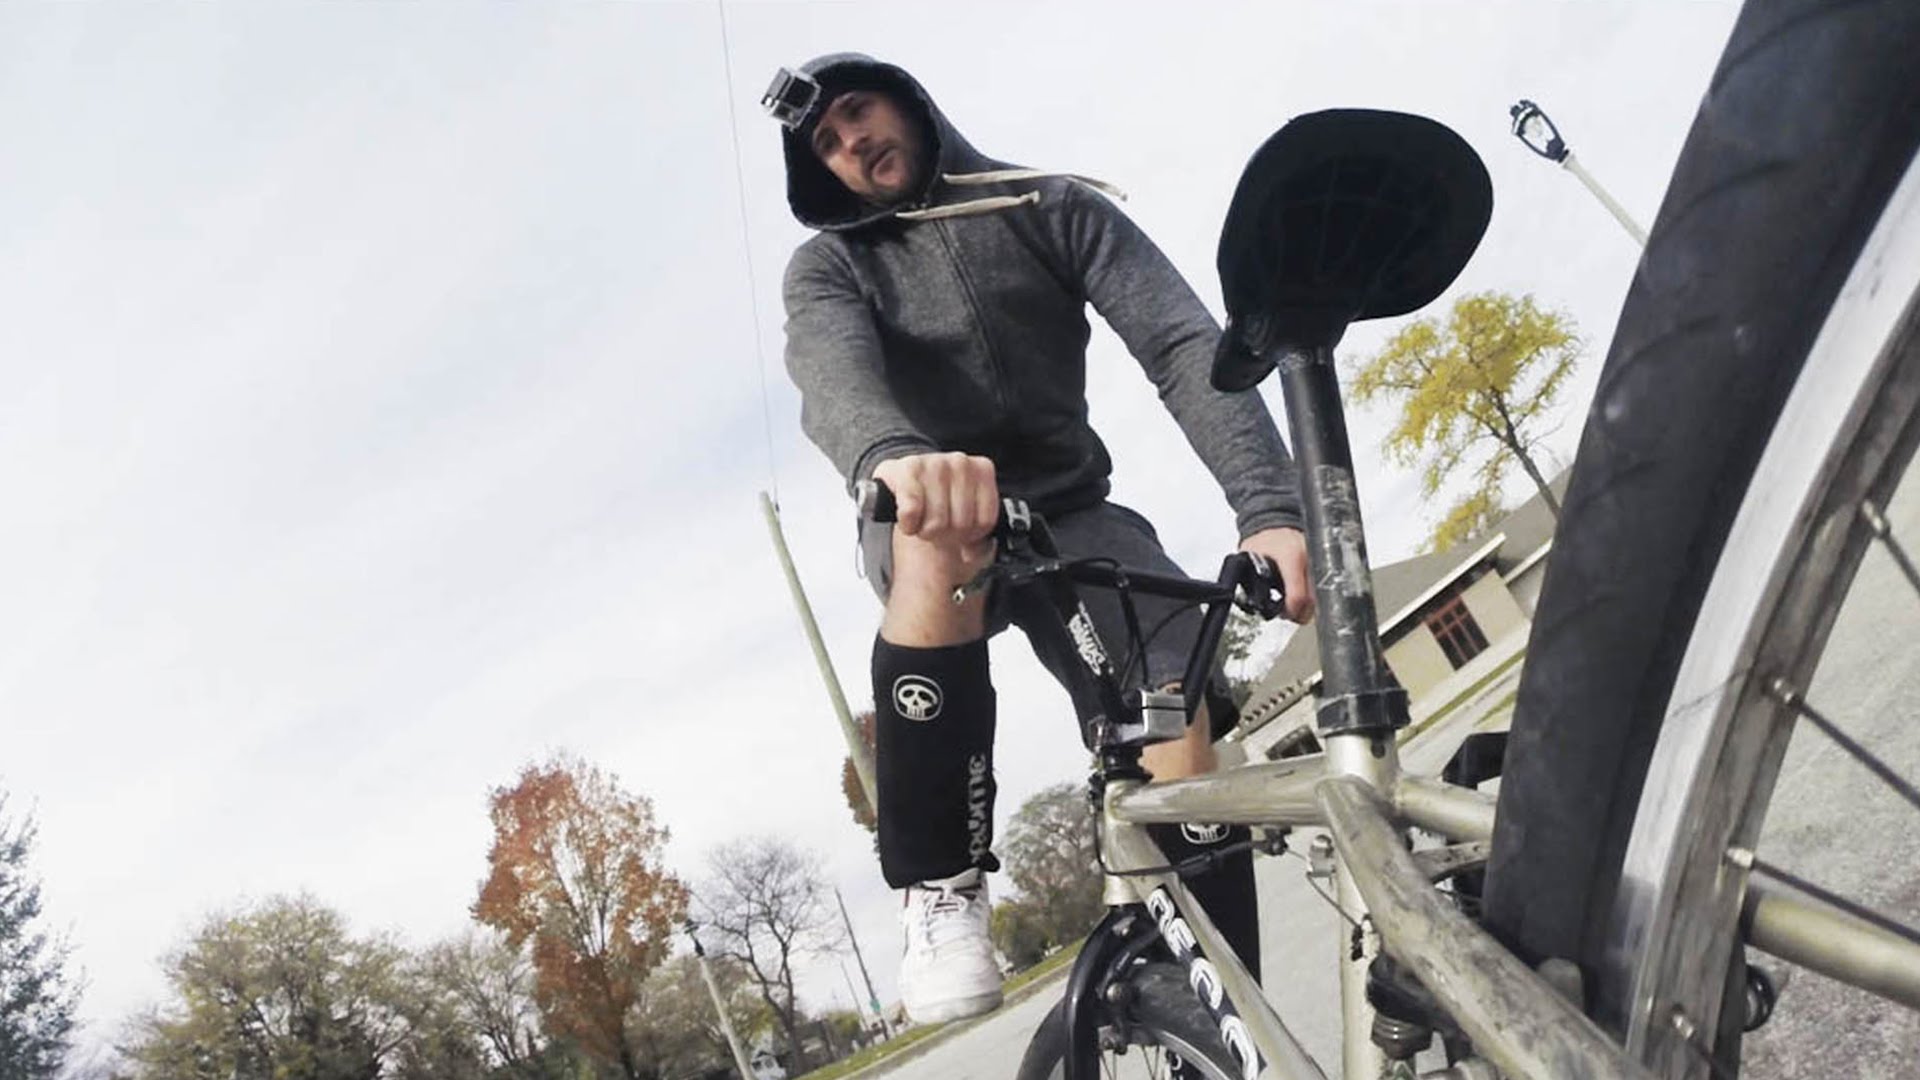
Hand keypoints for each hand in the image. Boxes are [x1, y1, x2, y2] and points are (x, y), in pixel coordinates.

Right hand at [870, 452, 999, 555]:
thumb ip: (981, 540)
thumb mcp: (968, 514)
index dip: (970, 535)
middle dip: (946, 533)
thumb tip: (972, 554)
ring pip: (936, 523)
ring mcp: (934, 463)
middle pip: (961, 524)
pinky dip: (908, 523)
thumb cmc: (941, 499)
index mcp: (983, 470)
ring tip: (922, 518)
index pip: (985, 521)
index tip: (961, 528)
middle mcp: (961, 462)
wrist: (908, 481)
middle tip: (937, 523)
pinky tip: (908, 517)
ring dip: (925, 530)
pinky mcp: (906, 470)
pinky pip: (911, 512)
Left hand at [1239, 527, 1314, 623]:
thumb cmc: (1263, 537)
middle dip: (1300, 612)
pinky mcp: (1322, 562)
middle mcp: (1310, 559)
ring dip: (1307, 606)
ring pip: (1320, 595)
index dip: (1291, 611)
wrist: (1275, 518)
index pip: (1298, 595)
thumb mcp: (1249, 559)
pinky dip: (1312, 596)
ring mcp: (1318, 560)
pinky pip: (1321, 586)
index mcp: (1292, 557)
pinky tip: (1301, 596)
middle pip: (1313, 600)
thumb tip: (1252, 602)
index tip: (1283, 613)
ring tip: (1293, 605)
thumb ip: (1250, 580)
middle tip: (1288, 613)